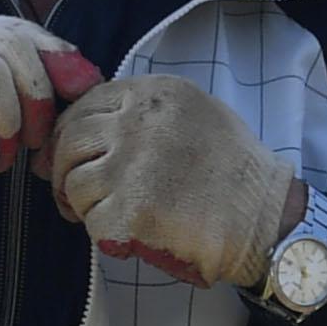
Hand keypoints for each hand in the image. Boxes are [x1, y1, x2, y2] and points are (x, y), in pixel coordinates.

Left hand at [46, 74, 304, 290]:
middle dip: (62, 170)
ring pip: (74, 182)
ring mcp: (131, 165)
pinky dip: (102, 231)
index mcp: (153, 93)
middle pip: (71, 141)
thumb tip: (88, 127)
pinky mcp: (130, 209)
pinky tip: (126, 232)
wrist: (264, 215)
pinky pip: (91, 220)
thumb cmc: (233, 170)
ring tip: (106, 214)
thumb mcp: (194, 112)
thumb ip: (144, 112)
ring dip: (82, 204)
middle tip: (71, 194)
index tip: (66, 156)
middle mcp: (137, 121)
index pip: (86, 104)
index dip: (69, 134)